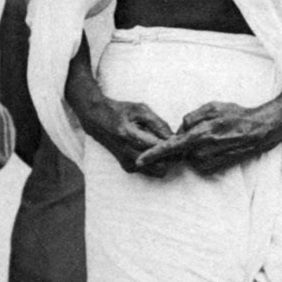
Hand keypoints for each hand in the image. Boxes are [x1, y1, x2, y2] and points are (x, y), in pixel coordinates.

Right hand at [65, 33, 173, 176]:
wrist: (97, 120)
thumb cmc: (120, 111)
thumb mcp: (140, 109)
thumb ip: (158, 123)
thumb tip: (174, 136)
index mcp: (129, 136)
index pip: (159, 148)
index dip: (175, 146)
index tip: (184, 140)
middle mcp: (128, 154)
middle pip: (161, 165)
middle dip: (174, 157)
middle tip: (180, 146)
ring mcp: (127, 163)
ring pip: (157, 171)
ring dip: (167, 162)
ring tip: (171, 148)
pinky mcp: (128, 168)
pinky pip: (150, 171)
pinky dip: (158, 163)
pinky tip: (159, 150)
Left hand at [137, 101, 269, 174]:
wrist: (257, 131)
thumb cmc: (235, 115)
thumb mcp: (211, 107)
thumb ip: (191, 117)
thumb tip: (180, 129)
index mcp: (198, 135)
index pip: (169, 147)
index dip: (153, 154)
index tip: (139, 161)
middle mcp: (201, 152)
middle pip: (179, 149)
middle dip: (183, 139)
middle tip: (203, 128)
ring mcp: (208, 161)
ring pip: (189, 154)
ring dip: (193, 145)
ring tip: (213, 133)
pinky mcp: (214, 167)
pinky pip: (198, 160)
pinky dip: (201, 152)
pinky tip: (216, 142)